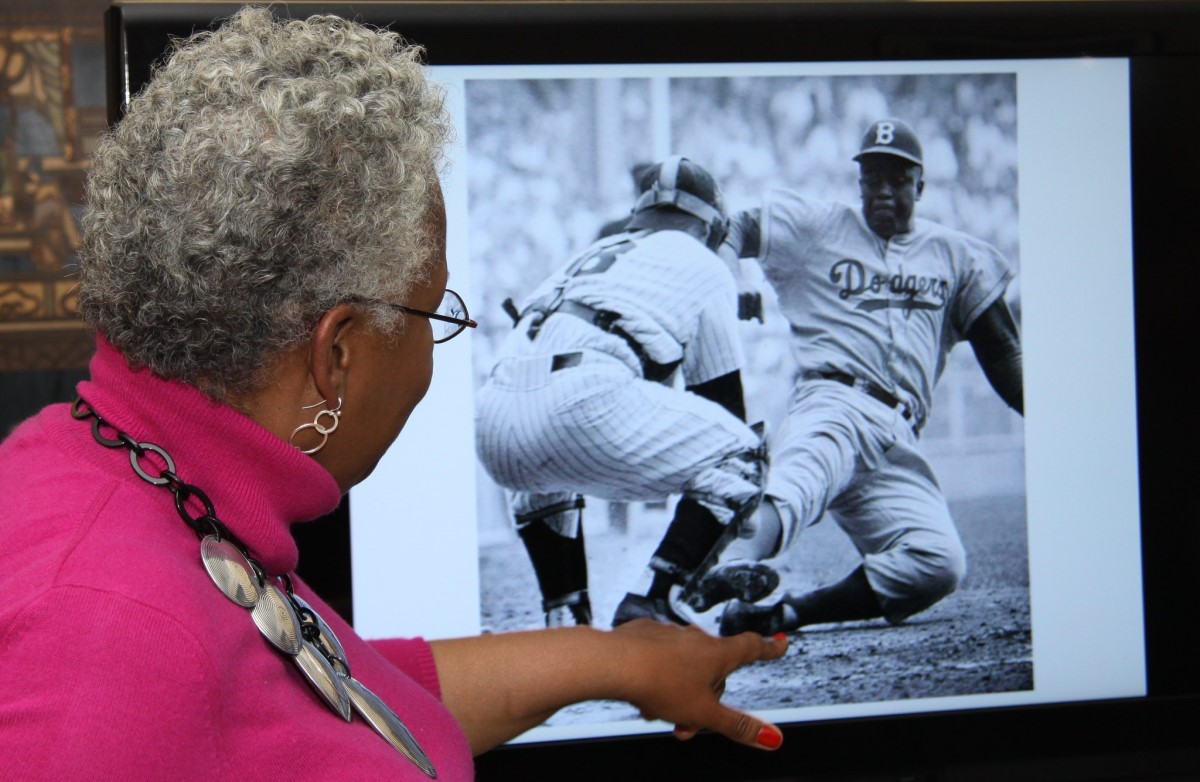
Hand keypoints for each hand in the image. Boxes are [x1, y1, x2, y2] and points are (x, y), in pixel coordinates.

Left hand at [608, 619, 787, 749]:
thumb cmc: (659, 683)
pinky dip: (656, 677)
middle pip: (712, 671)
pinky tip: (643, 691)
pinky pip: (658, 659)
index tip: (779, 642)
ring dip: (677, 692)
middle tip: (688, 723)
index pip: (751, 648)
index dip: (768, 648)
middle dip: (704, 698)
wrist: (615, 664)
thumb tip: (771, 737)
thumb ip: (738, 725)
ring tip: (659, 711)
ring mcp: (669, 634)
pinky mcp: (645, 635)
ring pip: (683, 668)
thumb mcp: (704, 713)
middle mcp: (695, 639)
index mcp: (717, 653)